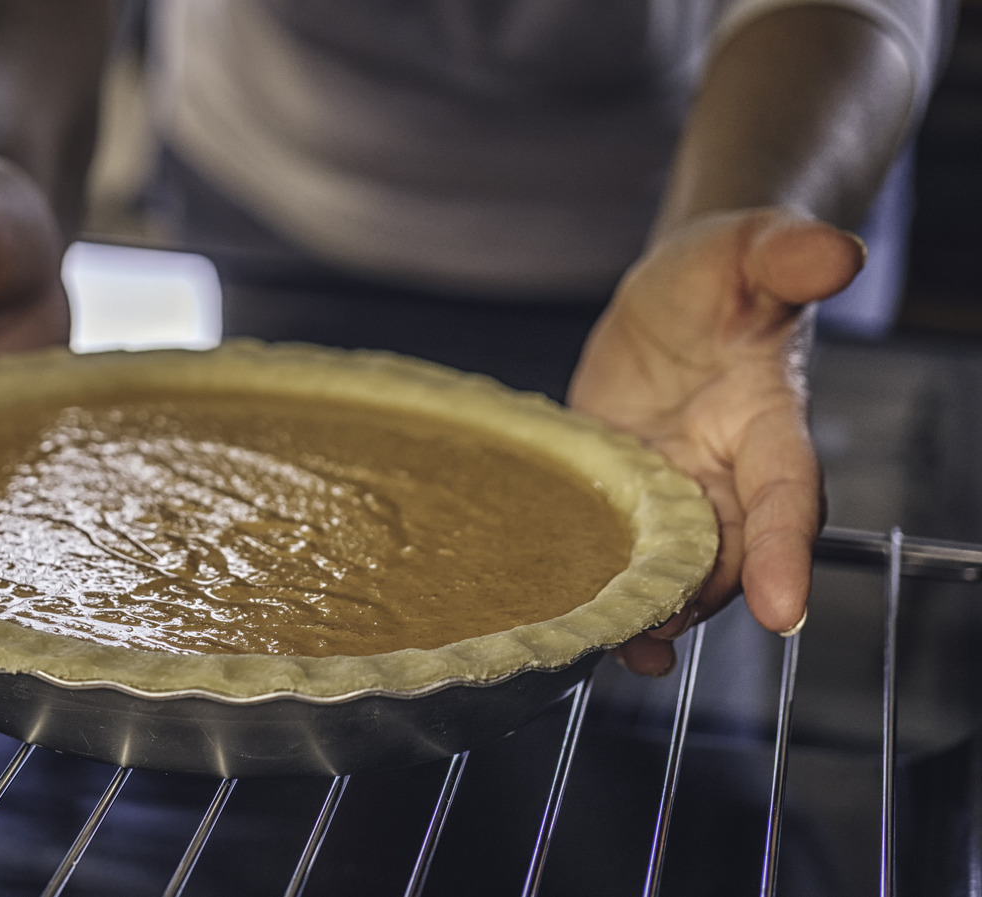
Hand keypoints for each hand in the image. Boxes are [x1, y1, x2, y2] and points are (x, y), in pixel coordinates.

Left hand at [568, 208, 864, 675]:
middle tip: (665, 631)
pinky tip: (583, 632)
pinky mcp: (619, 500)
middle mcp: (727, 474)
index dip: (785, 551)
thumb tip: (834, 251)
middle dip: (704, 599)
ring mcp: (671, 493)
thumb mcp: (747, 249)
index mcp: (770, 423)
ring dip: (655, 611)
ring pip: (675, 569)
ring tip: (627, 645)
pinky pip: (619, 555)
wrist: (670, 296)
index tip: (784, 610)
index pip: (788, 494)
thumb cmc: (721, 274)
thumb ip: (787, 254)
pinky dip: (609, 596)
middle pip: (728, 554)